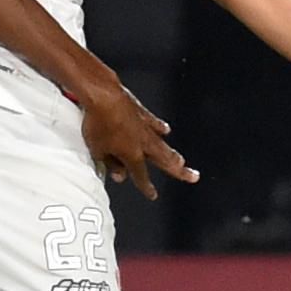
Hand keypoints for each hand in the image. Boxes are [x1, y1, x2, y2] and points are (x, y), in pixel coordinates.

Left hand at [78, 81, 198, 200]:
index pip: (141, 176)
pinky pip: (154, 123)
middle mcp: (143, 143)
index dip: (146, 187)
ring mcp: (145, 127)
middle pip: (164, 161)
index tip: (152, 195)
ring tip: (182, 162)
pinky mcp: (142, 112)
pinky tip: (166, 130)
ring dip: (173, 154)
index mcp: (132, 155)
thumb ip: (110, 164)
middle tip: (192, 177)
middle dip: (179, 171)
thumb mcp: (98, 150)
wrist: (103, 95)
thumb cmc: (98, 123)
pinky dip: (160, 127)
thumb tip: (118, 174)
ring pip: (162, 144)